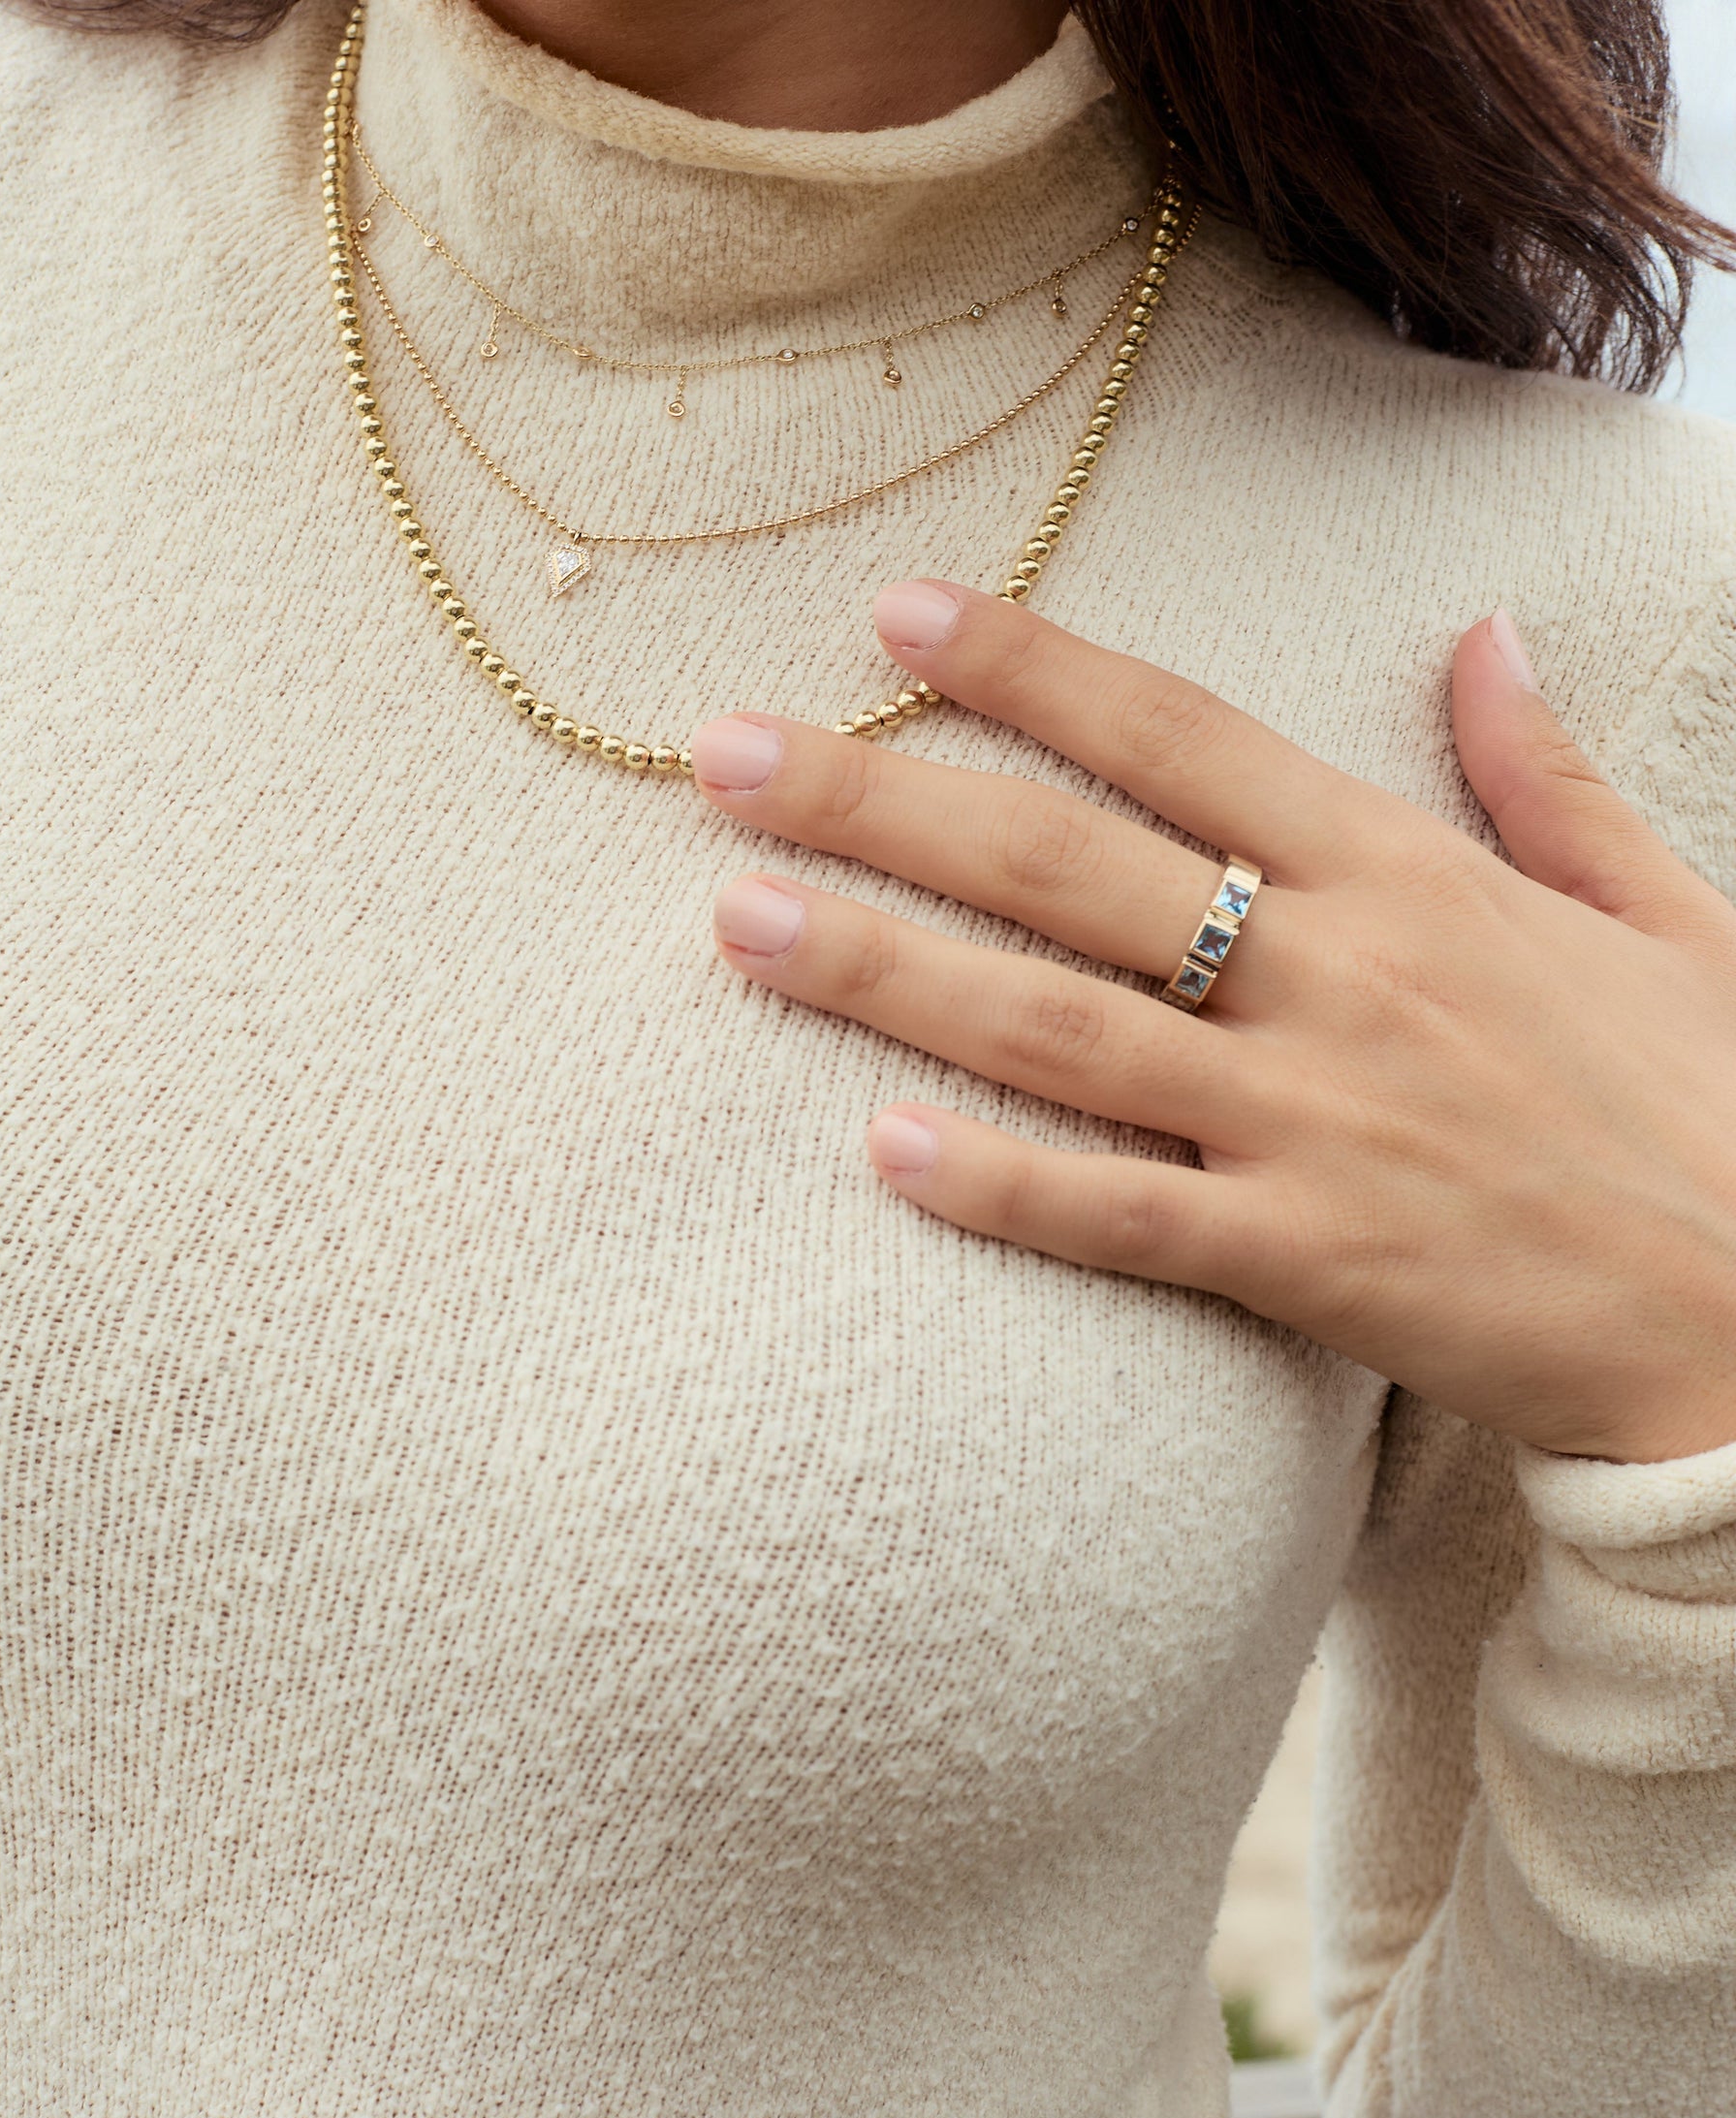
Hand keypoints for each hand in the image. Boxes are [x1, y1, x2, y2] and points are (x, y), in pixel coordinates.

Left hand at [690, 581, 1735, 1464]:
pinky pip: (1121, 1219)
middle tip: (724, 755)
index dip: (1028, 662)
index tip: (892, 611)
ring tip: (741, 921)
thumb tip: (1482, 636)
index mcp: (1410, 872)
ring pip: (1056, 1026)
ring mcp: (1316, 1120)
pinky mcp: (1311, 1263)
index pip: (1182, 734)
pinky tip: (878, 1150)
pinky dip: (999, 1186)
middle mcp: (1341, 975)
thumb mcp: (1659, 908)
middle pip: (1066, 863)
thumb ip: (1546, 776)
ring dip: (886, 968)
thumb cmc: (1712, 1108)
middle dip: (884, 796)